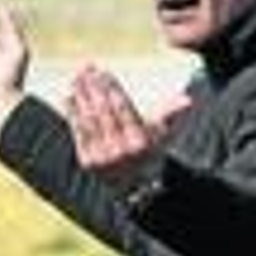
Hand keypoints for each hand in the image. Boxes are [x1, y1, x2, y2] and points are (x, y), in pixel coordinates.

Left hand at [66, 65, 171, 195]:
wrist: (136, 187)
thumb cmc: (149, 152)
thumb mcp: (163, 135)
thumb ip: (170, 115)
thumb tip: (187, 100)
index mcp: (139, 141)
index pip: (122, 108)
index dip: (111, 88)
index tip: (103, 72)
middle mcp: (119, 150)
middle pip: (103, 111)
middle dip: (93, 87)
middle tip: (86, 68)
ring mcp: (101, 157)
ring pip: (89, 120)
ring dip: (80, 96)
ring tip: (76, 78)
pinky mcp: (87, 162)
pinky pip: (78, 133)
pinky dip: (72, 114)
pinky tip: (68, 97)